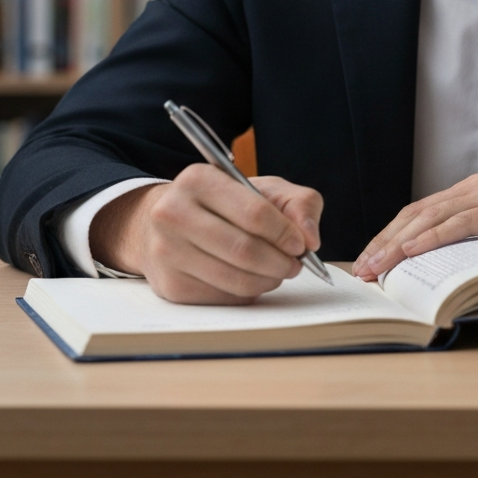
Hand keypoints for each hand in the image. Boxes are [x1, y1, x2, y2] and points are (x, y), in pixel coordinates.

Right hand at [90, 165, 323, 304]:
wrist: (169, 222)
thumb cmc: (226, 203)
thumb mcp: (265, 189)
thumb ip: (299, 204)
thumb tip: (310, 237)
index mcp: (199, 180)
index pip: (254, 213)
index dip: (284, 233)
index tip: (301, 244)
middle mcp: (173, 213)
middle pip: (244, 250)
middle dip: (280, 262)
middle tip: (295, 265)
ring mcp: (167, 252)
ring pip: (234, 278)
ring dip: (267, 280)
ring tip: (278, 272)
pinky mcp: (169, 285)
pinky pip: (222, 297)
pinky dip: (247, 292)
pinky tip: (252, 278)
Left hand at [351, 174, 477, 280]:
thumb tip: (447, 268)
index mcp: (475, 190)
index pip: (421, 212)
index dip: (390, 235)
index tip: (369, 260)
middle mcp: (477, 186)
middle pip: (417, 213)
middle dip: (384, 242)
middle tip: (361, 269)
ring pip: (432, 216)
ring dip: (398, 244)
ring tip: (376, 266)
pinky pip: (461, 222)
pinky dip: (432, 237)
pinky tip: (411, 252)